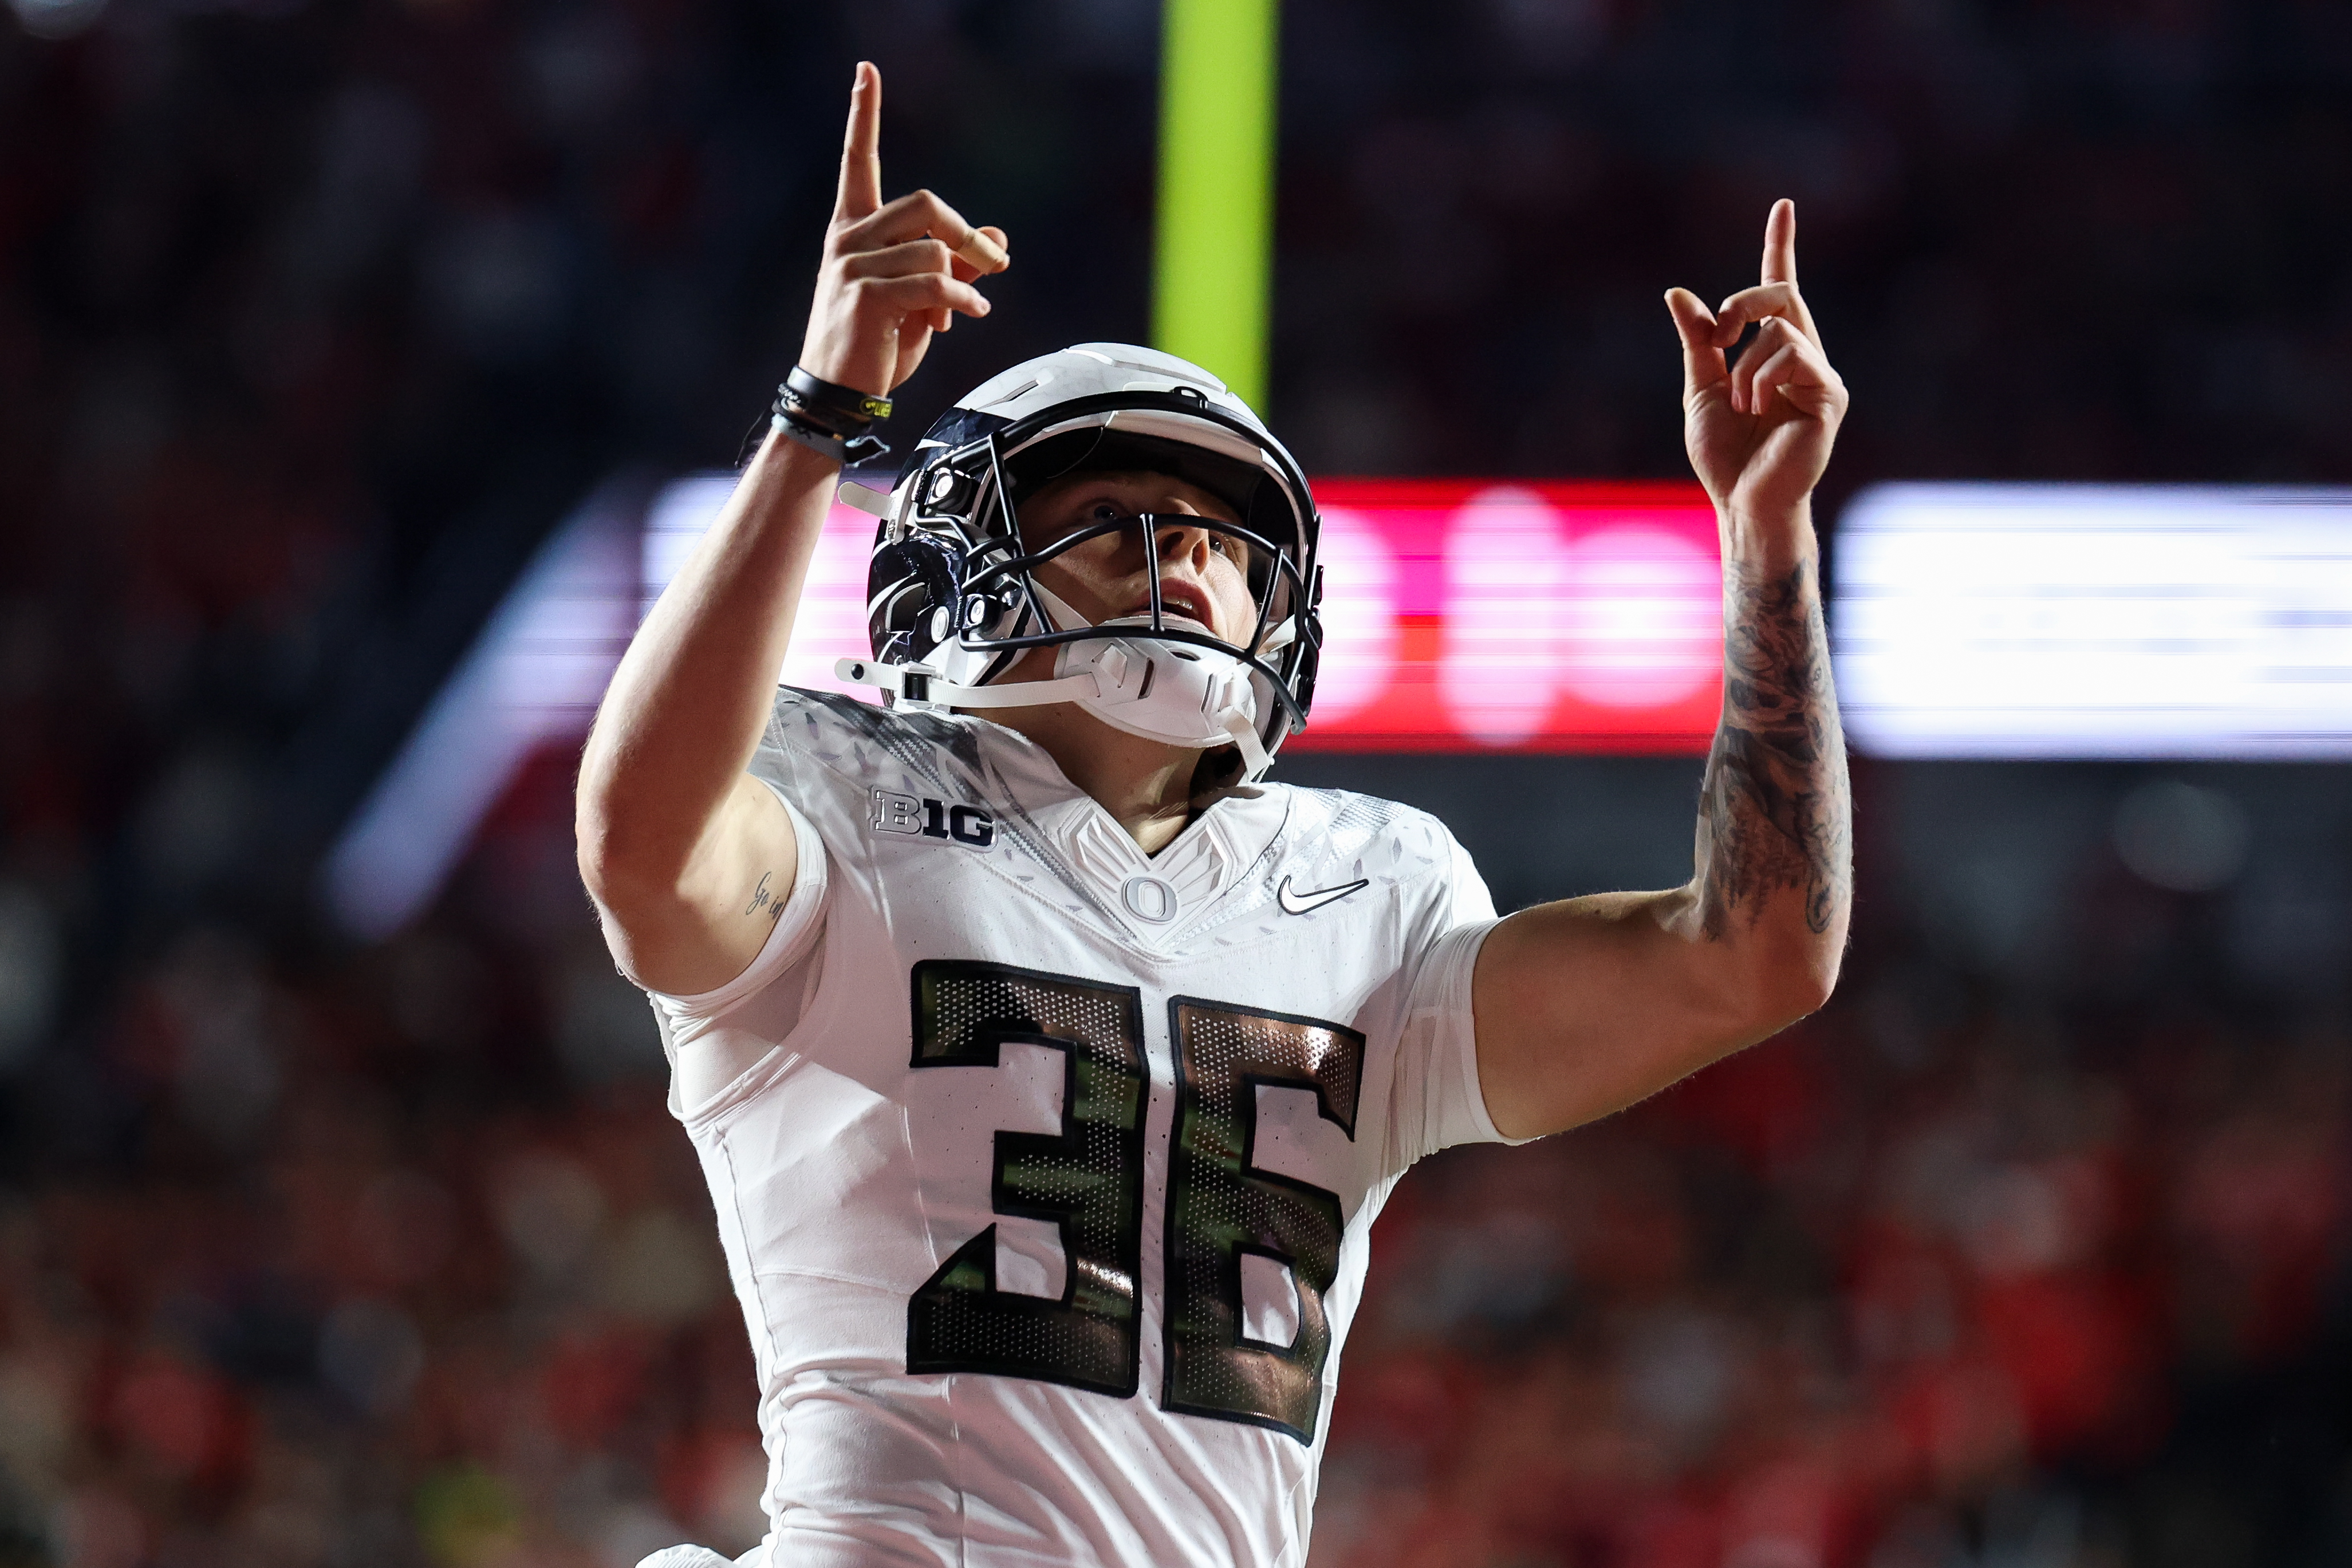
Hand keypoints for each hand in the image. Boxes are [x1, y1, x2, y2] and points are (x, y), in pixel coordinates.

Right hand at [799, 62, 1007, 397]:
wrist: (840, 396)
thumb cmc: (875, 349)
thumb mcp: (922, 301)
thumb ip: (954, 263)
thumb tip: (996, 235)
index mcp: (852, 230)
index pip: (857, 160)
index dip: (862, 114)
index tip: (866, 70)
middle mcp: (846, 239)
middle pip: (926, 204)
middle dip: (968, 234)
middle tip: (996, 264)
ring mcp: (852, 264)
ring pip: (933, 247)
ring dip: (962, 282)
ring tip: (960, 313)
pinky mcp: (866, 293)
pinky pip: (934, 280)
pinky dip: (962, 298)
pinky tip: (970, 315)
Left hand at [1664, 200, 1846, 529]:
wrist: (1740, 501)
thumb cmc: (1723, 455)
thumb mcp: (1700, 388)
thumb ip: (1698, 341)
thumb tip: (1678, 293)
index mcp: (1773, 354)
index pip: (1779, 290)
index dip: (1780, 247)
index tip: (1783, 205)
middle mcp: (1803, 358)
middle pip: (1781, 295)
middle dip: (1743, 303)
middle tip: (1720, 333)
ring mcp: (1820, 377)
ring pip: (1780, 331)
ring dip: (1745, 365)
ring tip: (1741, 403)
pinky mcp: (1830, 395)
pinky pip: (1794, 357)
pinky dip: (1762, 378)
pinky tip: (1756, 407)